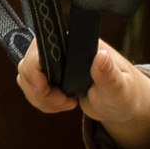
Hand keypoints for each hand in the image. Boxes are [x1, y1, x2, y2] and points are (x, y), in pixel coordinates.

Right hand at [14, 35, 149, 148]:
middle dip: (39, 90)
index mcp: (78, 43)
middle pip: (28, 64)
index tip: (49, 89)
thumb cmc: (124, 93)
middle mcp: (62, 48)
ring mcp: (54, 62)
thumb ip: (108, 74)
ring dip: (40, 98)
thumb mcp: (118, 88)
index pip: (40, 47)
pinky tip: (61, 103)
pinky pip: (31, 87)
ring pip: (25, 77)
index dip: (36, 71)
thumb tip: (101, 56)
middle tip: (64, 101)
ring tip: (66, 103)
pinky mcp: (51, 75)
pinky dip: (41, 101)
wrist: (121, 104)